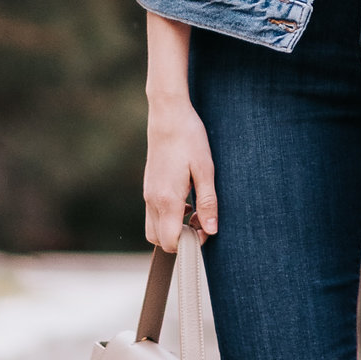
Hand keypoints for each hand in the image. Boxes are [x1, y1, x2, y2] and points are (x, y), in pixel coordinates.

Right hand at [144, 11, 216, 249]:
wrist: (168, 115)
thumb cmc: (189, 139)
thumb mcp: (206, 170)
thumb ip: (208, 203)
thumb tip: (212, 230)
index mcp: (167, 199)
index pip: (171, 242)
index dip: (190, 244)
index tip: (206, 229)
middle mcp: (152, 200)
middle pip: (159, 241)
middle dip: (180, 240)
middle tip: (201, 223)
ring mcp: (148, 194)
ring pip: (154, 229)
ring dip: (173, 228)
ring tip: (196, 210)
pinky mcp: (149, 187)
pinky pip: (154, 214)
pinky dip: (169, 217)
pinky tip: (187, 199)